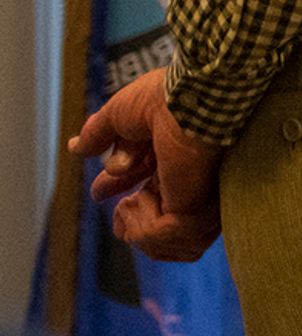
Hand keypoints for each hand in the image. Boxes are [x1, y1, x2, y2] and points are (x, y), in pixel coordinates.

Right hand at [73, 69, 221, 262]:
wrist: (188, 102)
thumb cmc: (160, 100)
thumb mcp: (119, 114)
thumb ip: (98, 133)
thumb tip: (75, 147)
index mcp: (172, 150)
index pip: (145, 177)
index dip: (118, 185)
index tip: (98, 193)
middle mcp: (186, 174)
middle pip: (156, 205)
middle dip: (130, 212)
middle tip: (117, 208)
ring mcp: (192, 194)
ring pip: (165, 231)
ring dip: (137, 226)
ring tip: (126, 207)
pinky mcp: (193, 209)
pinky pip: (164, 236)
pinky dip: (142, 230)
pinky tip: (130, 206)